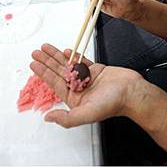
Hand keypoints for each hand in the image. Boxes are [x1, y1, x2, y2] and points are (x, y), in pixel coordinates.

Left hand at [30, 43, 145, 127]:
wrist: (132, 92)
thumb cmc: (113, 104)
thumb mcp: (86, 114)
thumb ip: (66, 118)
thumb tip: (47, 117)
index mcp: (75, 99)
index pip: (54, 83)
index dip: (43, 73)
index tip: (34, 64)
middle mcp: (79, 88)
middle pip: (59, 72)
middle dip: (47, 61)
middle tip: (36, 52)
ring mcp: (88, 78)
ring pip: (69, 65)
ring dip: (57, 56)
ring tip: (46, 48)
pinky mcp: (98, 70)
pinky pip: (83, 61)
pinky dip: (74, 56)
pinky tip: (66, 51)